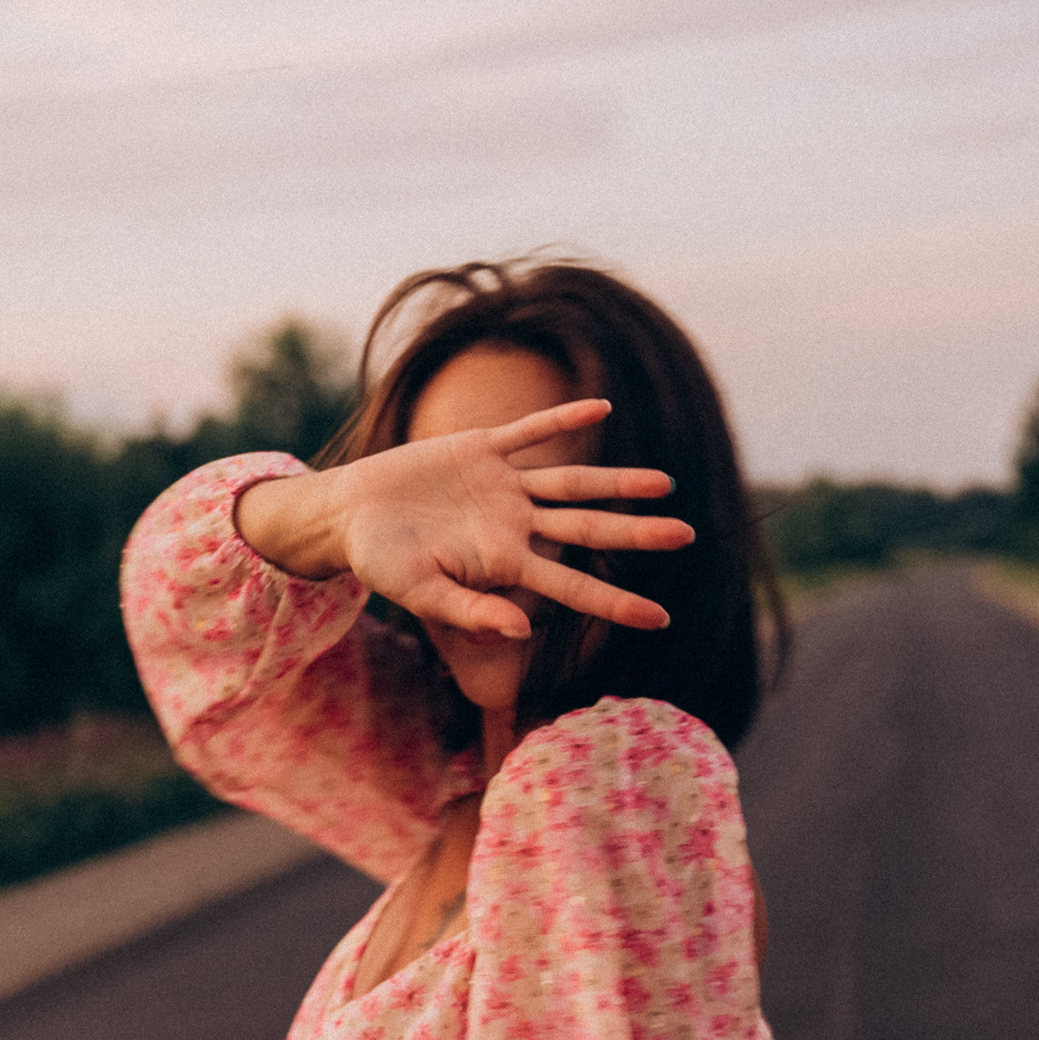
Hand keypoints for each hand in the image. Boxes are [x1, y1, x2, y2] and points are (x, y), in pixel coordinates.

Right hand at [235, 397, 692, 640]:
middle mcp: (516, 525)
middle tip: (688, 536)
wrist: (350, 513)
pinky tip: (602, 409)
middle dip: (637, 534)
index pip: (573, 587)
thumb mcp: (421, 593)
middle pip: (588, 530)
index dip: (616, 603)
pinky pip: (531, 431)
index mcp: (506, 565)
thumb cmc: (382, 562)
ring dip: (617, 482)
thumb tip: (522, 630)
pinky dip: (563, 420)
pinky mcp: (482, 448)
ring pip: (572, 483)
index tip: (661, 619)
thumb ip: (470, 611)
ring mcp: (503, 486)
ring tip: (666, 483)